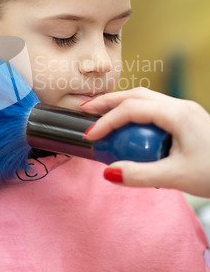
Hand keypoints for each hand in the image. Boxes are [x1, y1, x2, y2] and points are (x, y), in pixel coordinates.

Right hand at [81, 88, 209, 197]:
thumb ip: (140, 175)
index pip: (132, 109)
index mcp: (177, 114)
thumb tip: (108, 172)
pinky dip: (134, 112)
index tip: (90, 136)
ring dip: (120, 104)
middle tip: (85, 111)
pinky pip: (153, 108)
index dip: (106, 121)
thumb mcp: (176, 177)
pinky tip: (126, 126)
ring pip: (145, 98)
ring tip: (100, 115)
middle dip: (108, 102)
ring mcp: (184, 110)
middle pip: (136, 94)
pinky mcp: (186, 119)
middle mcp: (180, 106)